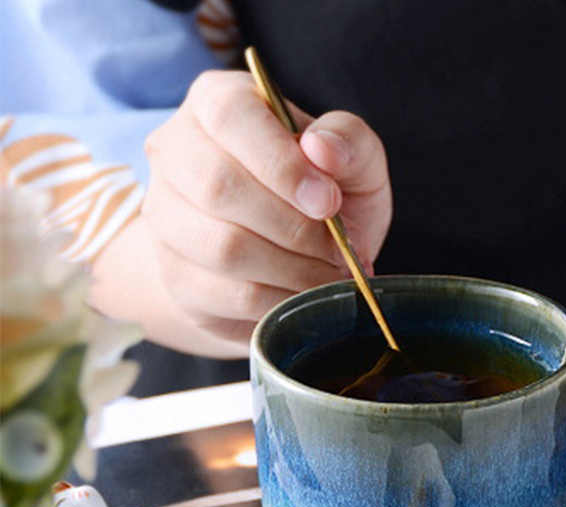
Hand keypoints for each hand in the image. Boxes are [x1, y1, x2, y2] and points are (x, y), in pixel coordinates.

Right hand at [141, 70, 390, 348]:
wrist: (293, 258)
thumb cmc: (325, 196)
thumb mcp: (356, 162)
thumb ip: (350, 142)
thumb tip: (323, 148)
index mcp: (215, 102)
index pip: (229, 117)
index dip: (282, 164)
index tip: (329, 202)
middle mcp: (175, 153)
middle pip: (218, 187)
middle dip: (295, 227)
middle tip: (342, 250)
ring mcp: (165, 219)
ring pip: (223, 249)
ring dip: (294, 269)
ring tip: (333, 275)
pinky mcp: (177, 278)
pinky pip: (230, 295)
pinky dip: (281, 300)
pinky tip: (308, 295)